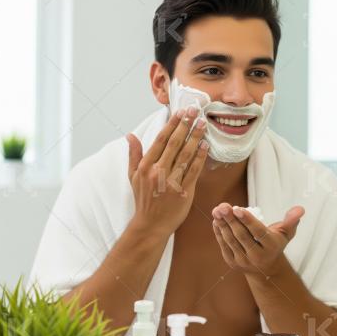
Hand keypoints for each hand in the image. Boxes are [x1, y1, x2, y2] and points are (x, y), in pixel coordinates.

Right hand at [126, 107, 207, 237]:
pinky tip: (206, 145)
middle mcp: (158, 172)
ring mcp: (171, 182)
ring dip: (196, 137)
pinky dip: (200, 157)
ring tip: (203, 124)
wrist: (151, 224)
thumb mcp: (133, 176)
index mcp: (145, 166)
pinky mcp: (184, 191)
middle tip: (195, 111)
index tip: (181, 112)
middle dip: (186, 125)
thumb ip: (134, 155)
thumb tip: (130, 135)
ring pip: (186, 155)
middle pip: (175, 144)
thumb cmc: (143, 199)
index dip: (172, 124)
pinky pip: (194, 171)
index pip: (161, 140)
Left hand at [211, 203, 304, 275]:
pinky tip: (216, 221)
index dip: (247, 220)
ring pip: (231, 240)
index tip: (237, 208)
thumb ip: (291, 220)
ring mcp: (244, 261)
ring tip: (217, 210)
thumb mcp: (286, 233)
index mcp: (272, 246)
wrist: (266, 269)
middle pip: (242, 235)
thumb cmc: (275, 243)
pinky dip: (219, 233)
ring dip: (223, 224)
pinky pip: (224, 246)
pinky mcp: (233, 263)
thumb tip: (300, 209)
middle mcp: (257, 256)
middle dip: (231, 220)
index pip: (258, 232)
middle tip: (223, 206)